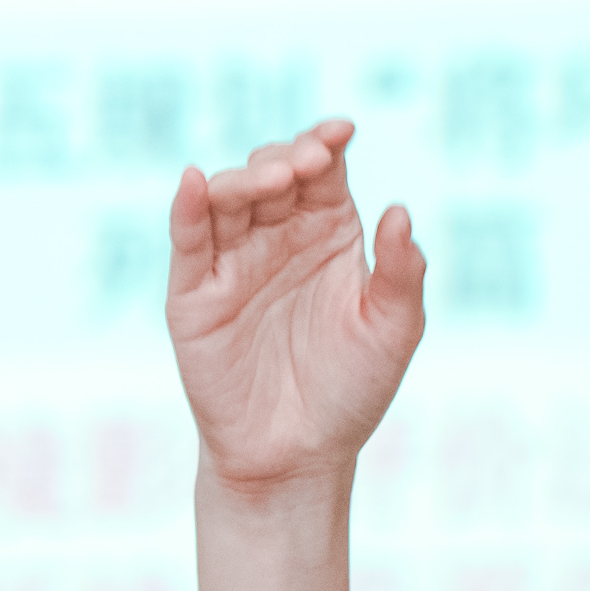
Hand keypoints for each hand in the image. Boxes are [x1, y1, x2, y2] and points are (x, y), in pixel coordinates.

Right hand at [167, 120, 428, 505]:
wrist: (297, 457)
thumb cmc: (352, 391)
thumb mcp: (393, 331)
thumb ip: (402, 273)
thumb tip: (401, 210)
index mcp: (329, 231)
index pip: (323, 170)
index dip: (326, 142)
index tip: (341, 132)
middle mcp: (278, 235)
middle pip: (272, 172)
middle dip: (286, 159)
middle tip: (308, 165)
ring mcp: (233, 260)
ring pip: (227, 197)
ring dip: (245, 178)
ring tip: (273, 181)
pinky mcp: (193, 293)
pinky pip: (187, 240)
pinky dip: (187, 206)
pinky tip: (195, 182)